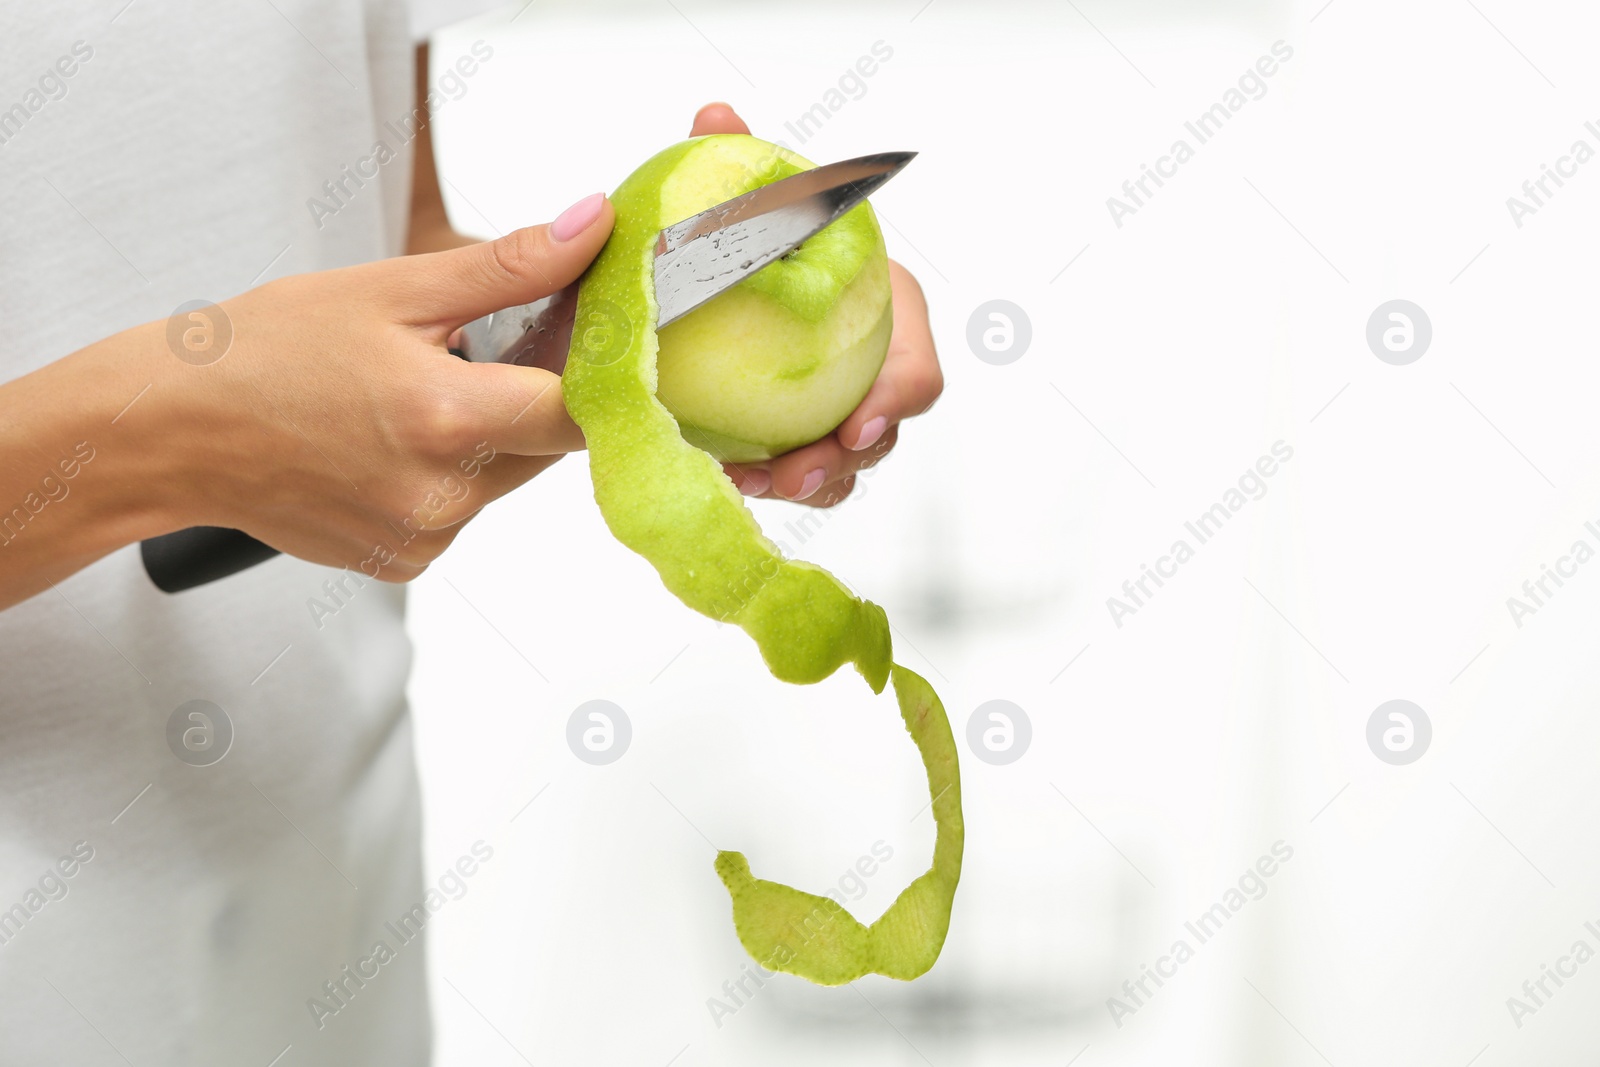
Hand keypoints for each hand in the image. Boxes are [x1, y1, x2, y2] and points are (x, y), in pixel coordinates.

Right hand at [137, 194, 614, 580]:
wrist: (172, 430)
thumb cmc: (264, 352)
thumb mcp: (392, 288)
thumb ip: (510, 267)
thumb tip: (593, 228)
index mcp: (450, 420)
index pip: (584, 410)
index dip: (598, 370)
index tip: (587, 340)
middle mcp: (445, 494)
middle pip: (549, 444)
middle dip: (530, 394)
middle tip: (475, 349)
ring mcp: (423, 537)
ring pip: (507, 478)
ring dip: (488, 435)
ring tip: (412, 395)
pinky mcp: (401, 562)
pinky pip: (462, 514)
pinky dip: (448, 475)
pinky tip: (390, 441)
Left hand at [688, 103, 943, 508]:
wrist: (708, 291)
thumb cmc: (752, 245)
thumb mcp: (746, 204)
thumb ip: (738, 164)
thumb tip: (715, 116)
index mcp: (883, 317)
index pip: (917, 372)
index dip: (897, 401)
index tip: (858, 421)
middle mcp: (868, 374)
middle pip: (881, 436)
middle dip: (843, 461)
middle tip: (792, 471)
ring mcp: (836, 414)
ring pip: (842, 468)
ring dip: (803, 483)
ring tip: (751, 483)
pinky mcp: (797, 442)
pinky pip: (797, 477)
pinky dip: (768, 484)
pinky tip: (722, 481)